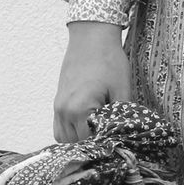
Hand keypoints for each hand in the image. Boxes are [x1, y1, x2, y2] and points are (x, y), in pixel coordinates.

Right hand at [53, 22, 131, 141]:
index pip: (90, 143)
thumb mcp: (122, 89)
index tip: (118, 148)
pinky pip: (59, 128)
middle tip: (111, 144)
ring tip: (99, 137)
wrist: (91, 37)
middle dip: (93, 146)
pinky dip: (70, 134)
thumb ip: (121, 116)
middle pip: (76, 145)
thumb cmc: (109, 60)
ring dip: (80, 142)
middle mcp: (64, 111)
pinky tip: (86, 129)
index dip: (105, 147)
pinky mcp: (57, 102)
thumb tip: (126, 135)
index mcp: (79, 109)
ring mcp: (58, 107)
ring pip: (64, 139)